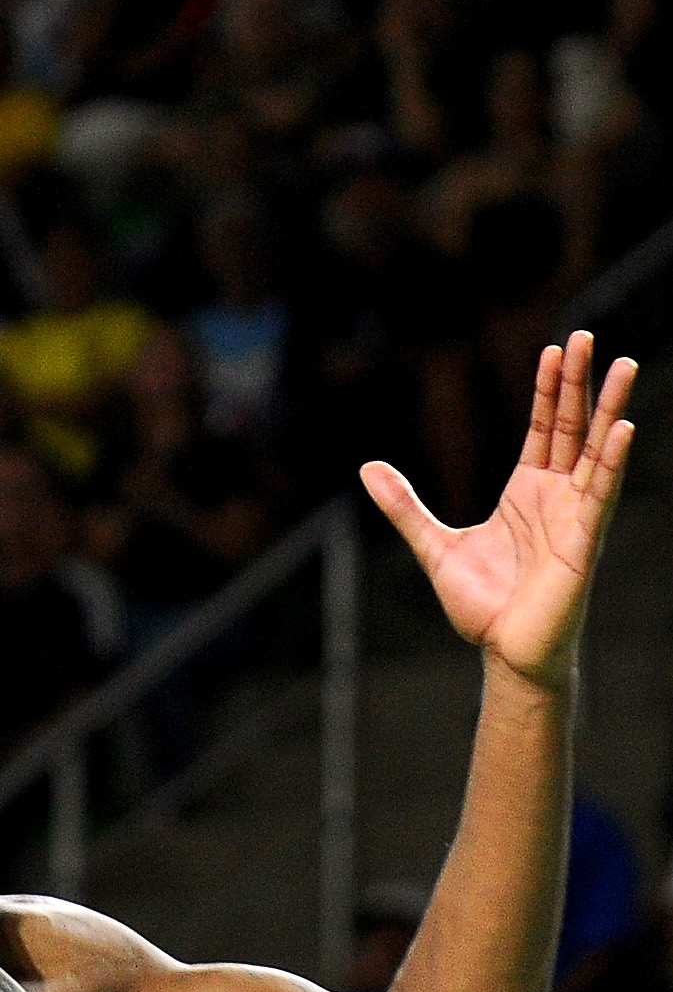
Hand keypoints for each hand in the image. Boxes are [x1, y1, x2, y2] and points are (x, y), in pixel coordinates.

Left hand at [362, 331, 635, 689]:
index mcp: (527, 492)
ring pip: (595, 450)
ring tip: (625, 365)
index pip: (543, 428)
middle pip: (572, 427)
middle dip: (578, 382)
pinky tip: (623, 427)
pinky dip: (612, 460)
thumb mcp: (433, 545)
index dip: (547, 389)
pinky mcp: (583, 542)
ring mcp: (574, 516)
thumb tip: (367, 468)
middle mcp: (556, 497)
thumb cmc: (483, 606)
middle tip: (585, 336)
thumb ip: (404, 507)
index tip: (552, 350)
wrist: (506, 655)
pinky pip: (600, 493)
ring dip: (609, 407)